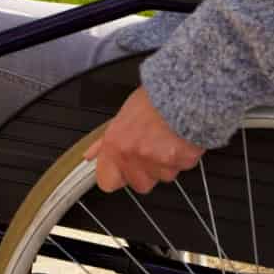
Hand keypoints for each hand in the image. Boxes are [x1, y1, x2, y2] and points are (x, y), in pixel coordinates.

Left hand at [85, 87, 204, 193]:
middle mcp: (134, 156)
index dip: (117, 176)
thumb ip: (104, 142)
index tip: (122, 169)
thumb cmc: (153, 99)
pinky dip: (183, 156)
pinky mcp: (182, 161)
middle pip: (139, 184)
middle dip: (146, 172)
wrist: (183, 89)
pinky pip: (182, 167)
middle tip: (151, 149)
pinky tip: (181, 138)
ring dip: (166, 164)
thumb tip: (90, 155)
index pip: (106, 182)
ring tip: (168, 139)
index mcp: (115, 146)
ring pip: (163, 176)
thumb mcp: (121, 117)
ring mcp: (158, 162)